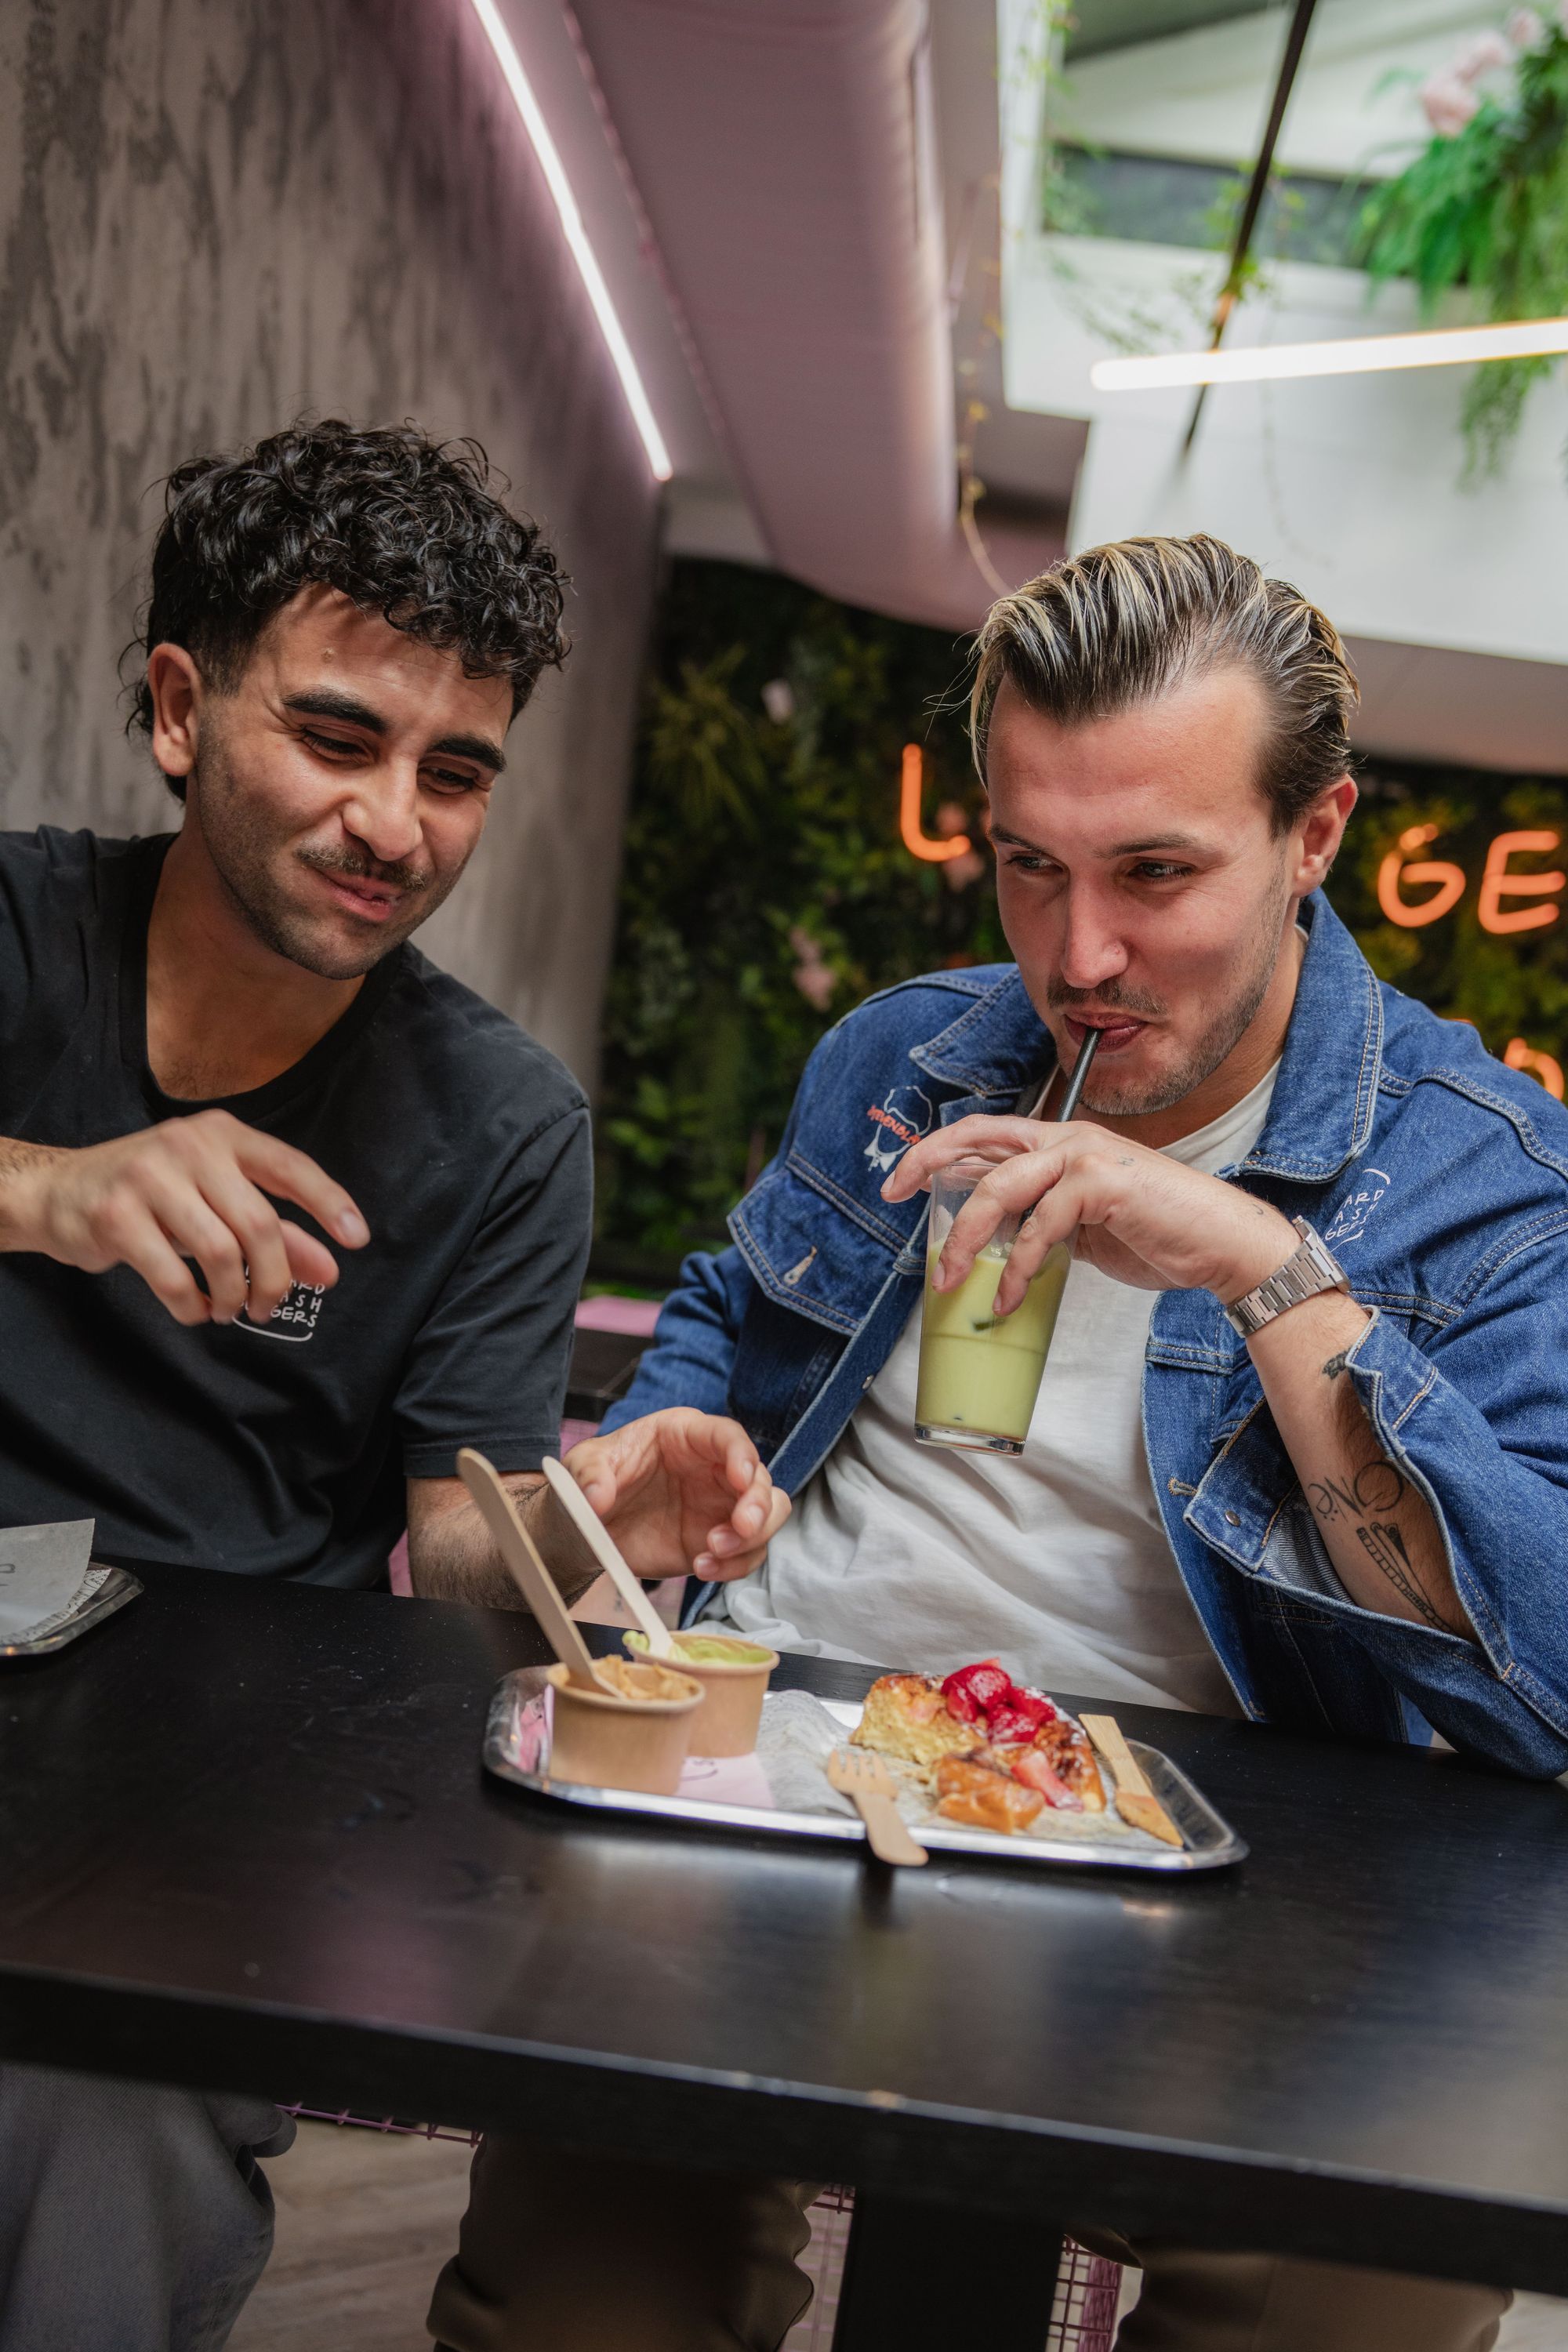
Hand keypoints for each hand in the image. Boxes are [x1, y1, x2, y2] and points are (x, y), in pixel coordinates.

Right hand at [0, 1111, 368, 1326]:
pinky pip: (174, 1276)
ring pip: (220, 1252)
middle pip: (259, 1223)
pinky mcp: (116, 1215)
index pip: (290, 1166)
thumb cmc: (153, 1197)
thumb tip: (330, 1271)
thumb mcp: (216, 1202)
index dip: (328, 1202)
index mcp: (222, 1134)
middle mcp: (189, 1146)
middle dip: (274, 1278)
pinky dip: (193, 1306)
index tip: (357, 1239)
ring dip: (233, 1295)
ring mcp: (149, 1177)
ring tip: (229, 1309)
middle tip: (267, 1308)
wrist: (59, 1192)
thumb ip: (277, 1233)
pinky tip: (195, 1310)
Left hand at [562, 1409, 790, 1581]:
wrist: (586, 1528)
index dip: (743, 1456)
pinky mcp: (715, 1541)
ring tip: (713, 1552)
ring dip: (752, 1538)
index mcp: (686, 1436)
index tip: (742, 1480)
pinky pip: (746, 1553)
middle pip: (760, 1479)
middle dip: (758, 1505)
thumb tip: (597, 1496)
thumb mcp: (580, 1467)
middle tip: (739, 1528)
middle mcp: (713, 1468)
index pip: (728, 1436)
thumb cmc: (590, 1482)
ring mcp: (718, 1506)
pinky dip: (735, 1565)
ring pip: (766, 1515)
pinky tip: (704, 1568)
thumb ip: (588, 1474)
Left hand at [882, 1114, 1296, 1314]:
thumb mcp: (1081, 1222)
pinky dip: (1016, 1268)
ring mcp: (1084, 1155)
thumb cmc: (1153, 1233)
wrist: (1219, 1243)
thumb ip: (1040, 1215)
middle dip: (927, 1163)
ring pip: (1000, 1187)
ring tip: (948, 1280)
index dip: (935, 1151)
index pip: (984, 1134)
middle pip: (978, 1139)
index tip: (899, 1182)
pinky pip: (1040, 1227)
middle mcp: (1067, 1138)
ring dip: (967, 1239)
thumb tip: (992, 1239)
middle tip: (894, 1196)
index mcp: (1058, 1142)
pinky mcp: (1101, 1184)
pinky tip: (1007, 1299)